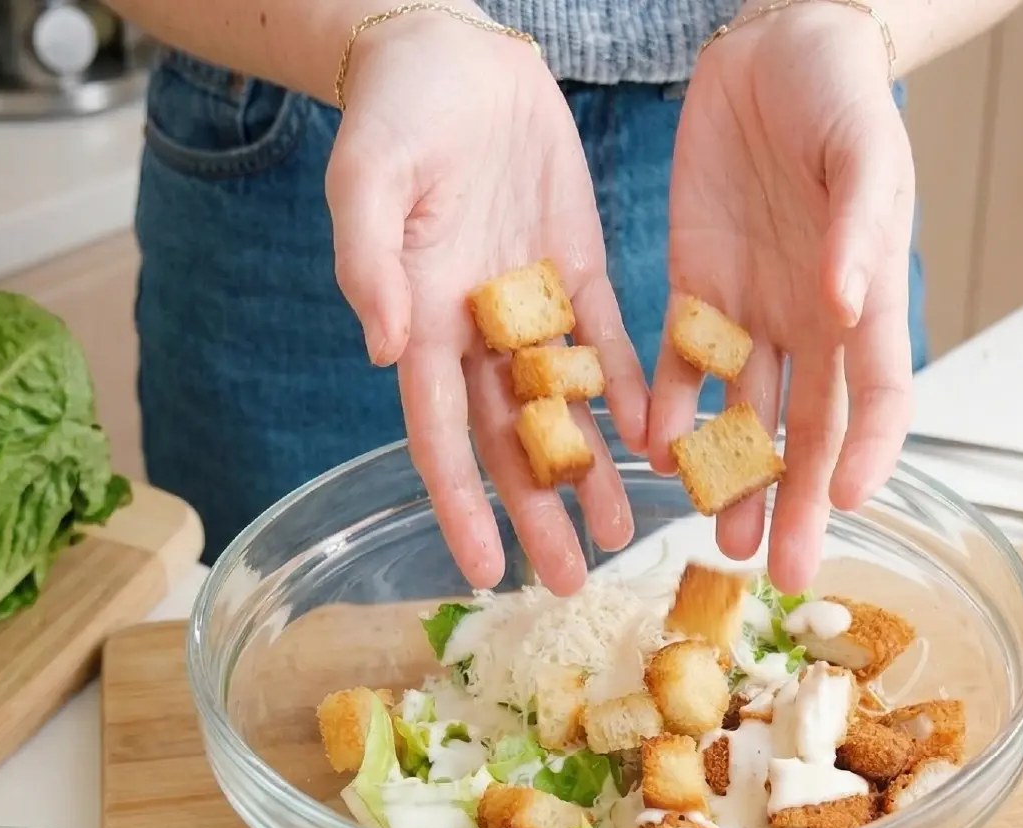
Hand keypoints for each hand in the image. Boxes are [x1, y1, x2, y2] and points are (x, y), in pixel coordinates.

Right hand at [327, 8, 647, 595]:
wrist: (453, 49)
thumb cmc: (395, 109)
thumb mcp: (368, 176)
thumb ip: (368, 259)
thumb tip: (383, 349)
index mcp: (419, 316)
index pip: (439, 433)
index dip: (461, 504)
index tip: (485, 571)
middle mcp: (475, 327)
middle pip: (509, 442)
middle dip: (538, 512)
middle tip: (574, 579)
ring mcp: (530, 302)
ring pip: (564, 407)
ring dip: (589, 470)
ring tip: (621, 534)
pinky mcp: (577, 266)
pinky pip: (608, 342)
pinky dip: (628, 390)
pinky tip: (654, 440)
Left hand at [648, 2, 917, 593]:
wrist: (776, 45)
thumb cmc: (841, 96)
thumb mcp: (864, 152)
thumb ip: (858, 229)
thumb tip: (846, 303)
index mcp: (865, 295)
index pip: (877, 394)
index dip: (868, 451)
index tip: (845, 502)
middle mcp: (812, 319)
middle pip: (808, 430)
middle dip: (794, 502)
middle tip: (779, 571)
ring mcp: (750, 310)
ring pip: (742, 416)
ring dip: (730, 479)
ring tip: (715, 539)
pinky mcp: (692, 288)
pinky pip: (678, 364)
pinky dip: (667, 409)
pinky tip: (651, 452)